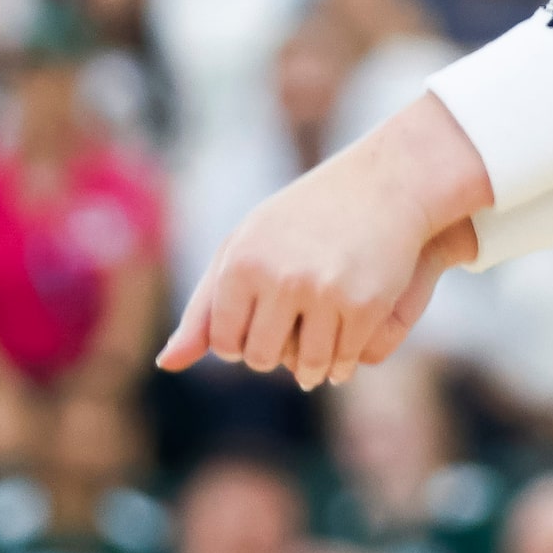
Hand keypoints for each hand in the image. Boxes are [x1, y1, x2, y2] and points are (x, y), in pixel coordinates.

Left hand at [158, 97, 490, 389]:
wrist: (386, 184)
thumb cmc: (304, 218)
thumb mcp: (248, 246)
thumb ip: (205, 306)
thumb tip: (166, 364)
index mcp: (242, 260)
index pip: (223, 341)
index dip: (239, 340)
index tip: (257, 319)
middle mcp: (280, 277)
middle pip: (261, 358)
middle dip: (273, 354)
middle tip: (289, 332)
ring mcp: (324, 292)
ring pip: (305, 367)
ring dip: (311, 368)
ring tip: (315, 353)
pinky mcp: (364, 305)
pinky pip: (343, 360)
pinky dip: (341, 363)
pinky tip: (342, 349)